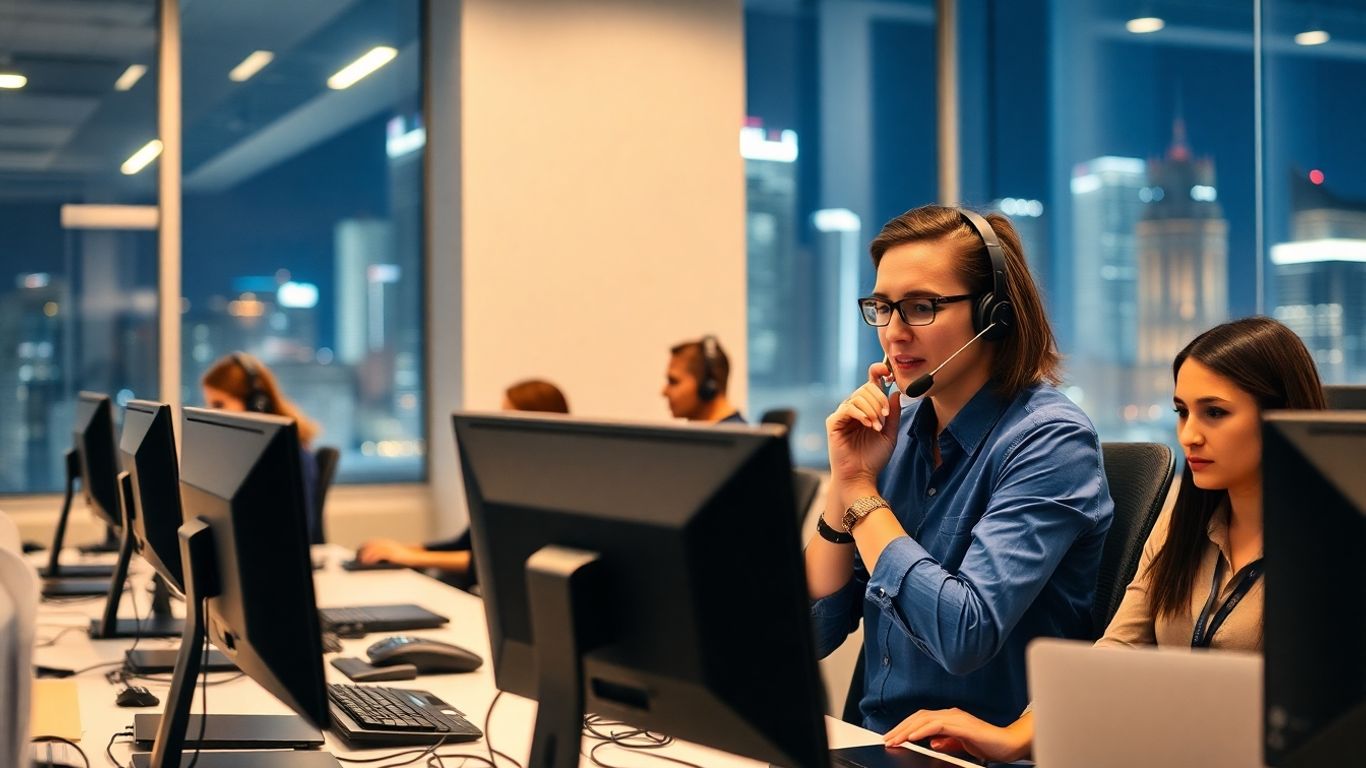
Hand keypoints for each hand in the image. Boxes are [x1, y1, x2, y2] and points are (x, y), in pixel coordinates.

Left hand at [356, 538, 420, 565]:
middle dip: (362, 552)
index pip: (370, 543)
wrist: (415, 557)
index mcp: (385, 543)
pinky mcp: (392, 554)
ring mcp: (389, 548)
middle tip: (356, 559)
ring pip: (373, 549)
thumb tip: (368, 561)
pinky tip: (367, 563)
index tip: (357, 554)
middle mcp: (386, 543)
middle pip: (369, 545)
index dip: (362, 548)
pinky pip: (379, 554)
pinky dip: (371, 558)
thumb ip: (382, 554)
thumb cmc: (402, 559)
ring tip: (360, 562)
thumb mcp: (391, 554)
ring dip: (365, 555)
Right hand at [826, 361, 901, 488]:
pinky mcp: (834, 422)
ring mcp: (842, 414)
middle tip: (885, 416)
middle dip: (879, 399)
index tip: (888, 371)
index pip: (870, 384)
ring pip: (858, 396)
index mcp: (866, 409)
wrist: (860, 476)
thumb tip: (896, 392)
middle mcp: (853, 408)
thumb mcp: (890, 433)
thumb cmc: (873, 457)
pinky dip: (861, 414)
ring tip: (877, 427)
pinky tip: (868, 425)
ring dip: (872, 410)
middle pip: (865, 388)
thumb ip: (893, 413)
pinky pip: (848, 407)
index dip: (878, 372)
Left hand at [883, 708, 1031, 763]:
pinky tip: (912, 737)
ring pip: (925, 719)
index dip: (905, 726)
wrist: (1008, 744)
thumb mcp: (961, 745)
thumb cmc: (988, 744)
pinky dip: (922, 730)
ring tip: (895, 739)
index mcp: (950, 718)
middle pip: (919, 717)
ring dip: (907, 729)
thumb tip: (932, 742)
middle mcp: (951, 714)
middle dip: (900, 727)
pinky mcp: (962, 725)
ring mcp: (956, 718)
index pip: (921, 719)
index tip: (892, 736)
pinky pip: (937, 725)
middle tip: (887, 738)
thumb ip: (947, 742)